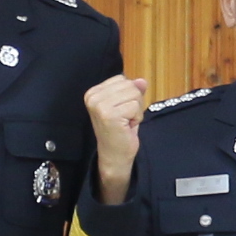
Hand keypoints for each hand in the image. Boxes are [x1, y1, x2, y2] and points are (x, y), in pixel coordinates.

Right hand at [83, 73, 147, 201]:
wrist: (114, 155)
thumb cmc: (120, 130)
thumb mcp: (126, 105)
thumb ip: (132, 91)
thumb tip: (142, 81)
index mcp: (93, 92)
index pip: (122, 79)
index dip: (128, 95)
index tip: (120, 111)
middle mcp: (93, 97)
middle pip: (129, 85)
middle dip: (134, 102)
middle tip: (124, 118)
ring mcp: (99, 105)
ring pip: (134, 94)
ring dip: (136, 110)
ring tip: (125, 122)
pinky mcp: (109, 115)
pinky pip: (136, 106)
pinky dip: (137, 118)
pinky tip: (127, 127)